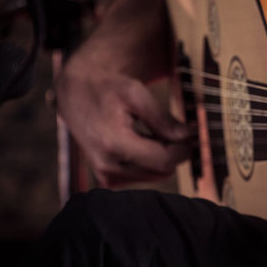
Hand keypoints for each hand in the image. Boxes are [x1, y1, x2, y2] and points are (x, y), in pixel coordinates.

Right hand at [56, 58, 188, 186]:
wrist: (76, 95)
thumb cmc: (107, 89)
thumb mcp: (136, 94)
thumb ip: (162, 118)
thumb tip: (186, 136)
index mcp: (113, 143)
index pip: (163, 160)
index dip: (182, 150)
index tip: (190, 135)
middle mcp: (107, 164)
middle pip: (161, 171)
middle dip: (173, 152)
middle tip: (174, 130)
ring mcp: (105, 174)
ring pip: (154, 175)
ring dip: (161, 156)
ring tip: (154, 132)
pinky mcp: (106, 178)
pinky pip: (142, 176)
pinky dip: (149, 161)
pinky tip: (144, 141)